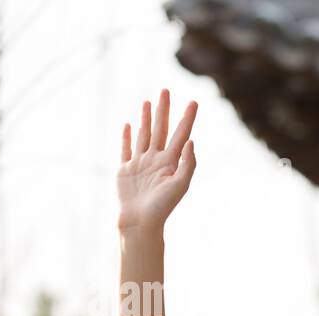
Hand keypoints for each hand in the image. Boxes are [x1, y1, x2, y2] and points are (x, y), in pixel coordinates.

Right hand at [117, 88, 197, 232]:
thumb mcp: (180, 185)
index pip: (181, 135)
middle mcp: (157, 159)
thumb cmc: (163, 207)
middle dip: (164, 110)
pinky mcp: (125, 169)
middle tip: (165, 90)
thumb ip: (188, 163)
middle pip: (161, 128)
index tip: (193, 102)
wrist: (141, 222)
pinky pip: (126, 148)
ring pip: (144, 134)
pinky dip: (127, 136)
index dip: (187, 118)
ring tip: (148, 101)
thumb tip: (192, 141)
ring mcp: (141, 163)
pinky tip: (128, 124)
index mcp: (171, 162)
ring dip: (146, 118)